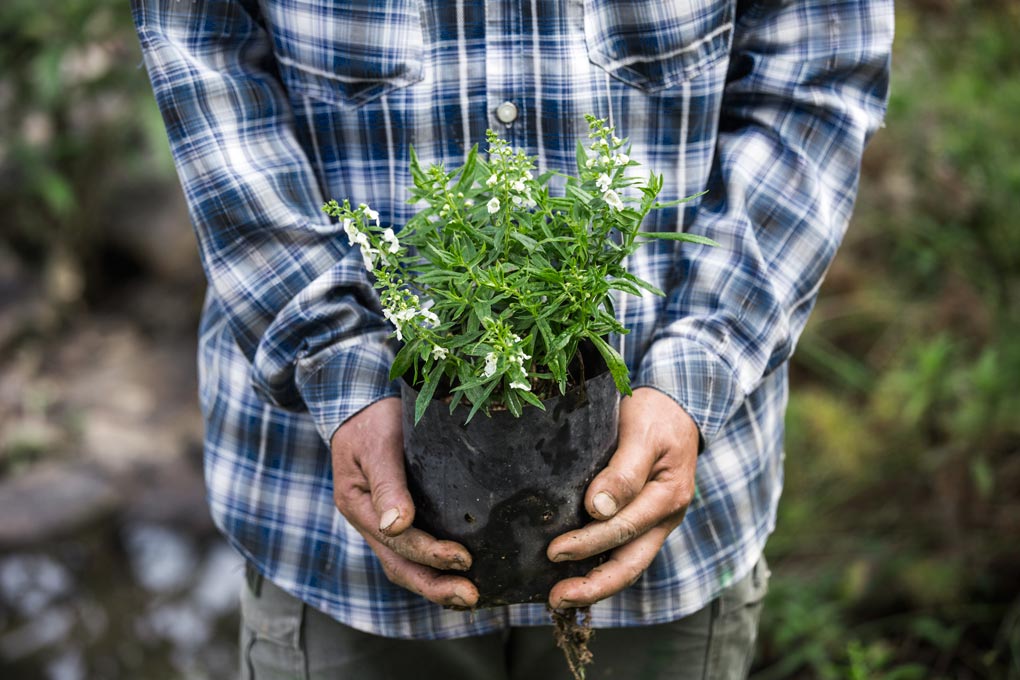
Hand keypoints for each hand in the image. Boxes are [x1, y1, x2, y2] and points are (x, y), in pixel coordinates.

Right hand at [330, 397, 478, 607]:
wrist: (361, 405)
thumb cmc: (373, 419)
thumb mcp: (378, 444)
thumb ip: (387, 483)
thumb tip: (397, 524)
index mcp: (358, 504)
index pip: (396, 541)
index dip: (430, 553)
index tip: (464, 558)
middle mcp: (368, 521)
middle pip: (399, 564)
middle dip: (435, 585)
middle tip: (471, 596)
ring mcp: (380, 522)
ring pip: (404, 564)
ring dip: (435, 584)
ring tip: (469, 596)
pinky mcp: (396, 518)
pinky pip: (411, 552)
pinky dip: (432, 568)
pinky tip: (459, 575)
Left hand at [547, 387, 698, 607]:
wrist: (677, 407)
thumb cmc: (656, 415)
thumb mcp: (641, 433)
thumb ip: (624, 471)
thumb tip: (597, 508)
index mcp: (668, 496)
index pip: (624, 528)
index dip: (588, 543)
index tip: (554, 550)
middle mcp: (665, 517)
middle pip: (631, 563)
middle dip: (594, 586)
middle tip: (555, 599)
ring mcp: (656, 522)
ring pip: (628, 564)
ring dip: (596, 585)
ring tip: (560, 598)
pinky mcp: (644, 520)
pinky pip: (624, 552)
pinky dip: (600, 567)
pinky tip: (574, 575)